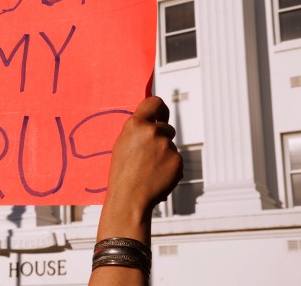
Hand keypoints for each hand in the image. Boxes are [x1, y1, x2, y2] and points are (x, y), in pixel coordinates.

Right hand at [107, 96, 182, 213]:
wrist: (129, 197)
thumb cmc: (122, 173)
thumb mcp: (122, 144)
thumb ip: (138, 130)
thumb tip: (152, 121)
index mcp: (135, 124)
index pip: (155, 103)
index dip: (160, 109)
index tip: (161, 115)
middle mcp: (153, 131)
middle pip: (166, 127)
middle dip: (162, 137)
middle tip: (150, 153)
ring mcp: (167, 146)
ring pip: (171, 145)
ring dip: (164, 154)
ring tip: (149, 168)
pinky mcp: (177, 160)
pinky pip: (176, 159)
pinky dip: (170, 167)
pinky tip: (157, 175)